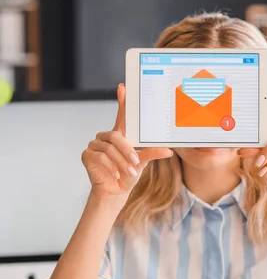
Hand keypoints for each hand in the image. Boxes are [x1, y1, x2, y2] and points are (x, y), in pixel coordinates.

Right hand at [81, 84, 172, 201]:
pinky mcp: (87, 155)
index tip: (123, 87)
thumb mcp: (142, 163)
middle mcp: (106, 136)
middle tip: (136, 162)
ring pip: (109, 149)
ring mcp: (95, 144)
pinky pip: (100, 157)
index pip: (121, 114)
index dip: (122, 101)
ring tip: (130, 172)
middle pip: (116, 136)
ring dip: (121, 162)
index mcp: (120, 134)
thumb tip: (168, 151)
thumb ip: (152, 154)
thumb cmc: (129, 174)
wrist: (116, 190)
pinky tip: (116, 175)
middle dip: (127, 150)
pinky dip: (111, 167)